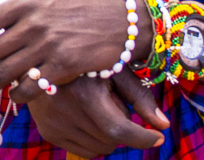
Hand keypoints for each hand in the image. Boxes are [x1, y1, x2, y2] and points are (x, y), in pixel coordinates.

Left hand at [0, 0, 149, 91]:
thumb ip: (19, 12)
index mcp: (22, 5)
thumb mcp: (46, 0)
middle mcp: (30, 24)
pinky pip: (30, 88)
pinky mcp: (64, 67)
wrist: (123, 20)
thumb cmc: (81, 8)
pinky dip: (18, 96)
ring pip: (4, 74)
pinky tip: (16, 97)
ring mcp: (47, 46)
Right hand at [21, 72, 166, 156]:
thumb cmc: (85, 59)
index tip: (157, 138)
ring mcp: (53, 123)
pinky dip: (93, 140)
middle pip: (111, 141)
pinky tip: (87, 118)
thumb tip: (164, 126)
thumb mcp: (114, 68)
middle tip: (112, 103)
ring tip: (97, 107)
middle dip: (121, 128)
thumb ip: (139, 96)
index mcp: (84, 94)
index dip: (143, 138)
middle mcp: (65, 111)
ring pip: (99, 149)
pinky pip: (83, 151)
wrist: (39, 54)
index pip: (119, 131)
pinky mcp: (46, 131)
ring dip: (107, 135)